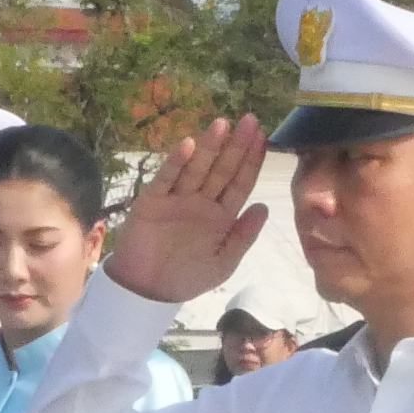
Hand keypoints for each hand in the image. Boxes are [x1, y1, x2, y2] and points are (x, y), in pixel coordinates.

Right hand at [104, 117, 270, 305]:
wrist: (149, 292)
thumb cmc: (188, 277)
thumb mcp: (224, 261)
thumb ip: (244, 235)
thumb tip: (264, 206)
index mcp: (221, 215)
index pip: (240, 183)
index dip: (251, 161)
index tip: (264, 138)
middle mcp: (201, 201)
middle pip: (222, 169)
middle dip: (236, 146)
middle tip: (249, 120)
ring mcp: (177, 199)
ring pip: (197, 168)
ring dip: (209, 147)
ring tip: (223, 124)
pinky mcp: (152, 201)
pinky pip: (166, 179)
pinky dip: (176, 162)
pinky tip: (189, 145)